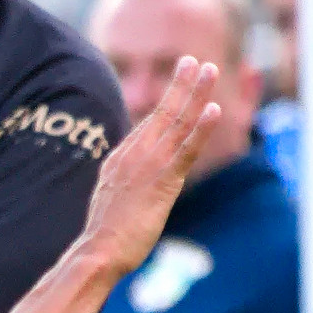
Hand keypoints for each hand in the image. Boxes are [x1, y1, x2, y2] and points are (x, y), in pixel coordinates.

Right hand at [78, 58, 223, 276]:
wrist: (98, 252)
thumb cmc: (105, 237)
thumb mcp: (111, 202)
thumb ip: (124, 185)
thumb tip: (128, 187)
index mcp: (120, 160)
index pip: (148, 126)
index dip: (165, 101)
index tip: (179, 81)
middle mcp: (134, 156)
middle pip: (162, 113)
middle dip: (180, 84)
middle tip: (192, 60)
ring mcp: (148, 166)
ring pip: (177, 122)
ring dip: (195, 93)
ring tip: (210, 69)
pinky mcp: (164, 181)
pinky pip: (187, 150)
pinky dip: (202, 128)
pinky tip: (214, 109)